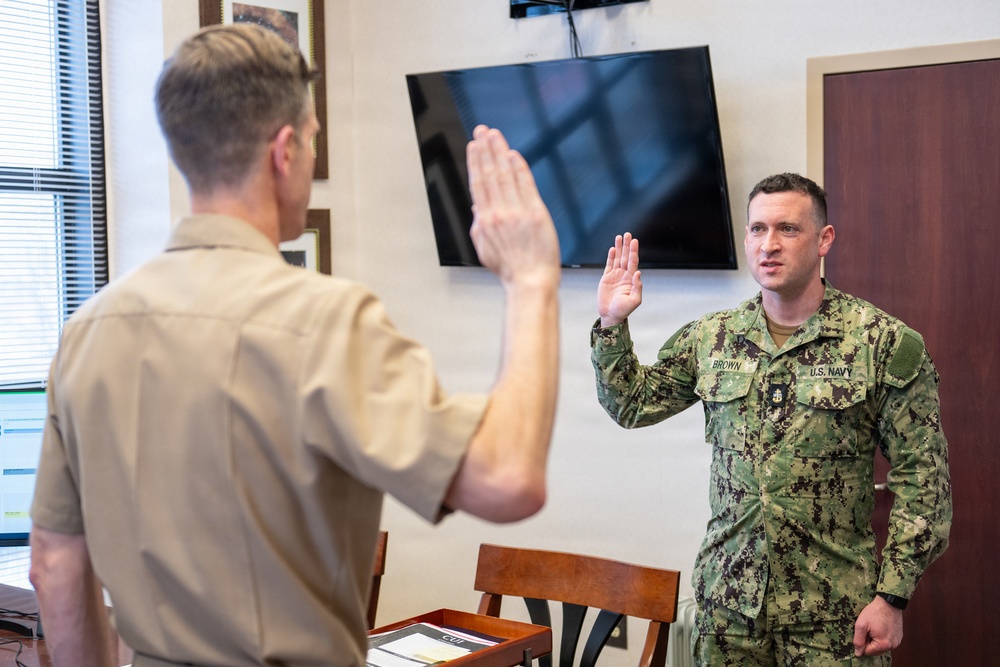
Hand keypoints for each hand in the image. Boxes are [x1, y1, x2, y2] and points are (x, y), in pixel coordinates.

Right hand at [466, 125, 559, 287]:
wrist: (530, 281)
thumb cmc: (510, 269)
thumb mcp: (485, 248)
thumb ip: (479, 224)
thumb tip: (476, 204)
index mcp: (484, 221)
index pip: (478, 184)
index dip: (475, 162)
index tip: (473, 146)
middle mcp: (498, 213)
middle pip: (489, 174)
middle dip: (484, 149)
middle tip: (481, 130)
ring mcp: (517, 212)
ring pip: (505, 175)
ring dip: (499, 152)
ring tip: (494, 134)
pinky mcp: (535, 214)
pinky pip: (525, 185)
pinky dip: (518, 168)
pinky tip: (513, 154)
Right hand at [597, 232, 642, 326]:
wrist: (611, 315)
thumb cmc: (623, 310)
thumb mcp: (635, 300)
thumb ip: (637, 286)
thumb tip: (638, 272)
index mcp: (631, 279)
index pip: (633, 262)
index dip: (634, 251)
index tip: (634, 241)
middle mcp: (624, 275)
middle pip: (626, 257)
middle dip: (627, 246)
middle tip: (628, 234)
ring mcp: (615, 275)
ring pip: (617, 258)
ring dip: (619, 248)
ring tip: (619, 237)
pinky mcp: (606, 278)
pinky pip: (609, 265)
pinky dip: (610, 257)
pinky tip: (613, 249)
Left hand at [853, 595, 903, 656]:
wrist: (889, 602)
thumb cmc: (874, 612)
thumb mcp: (861, 625)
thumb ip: (858, 640)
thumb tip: (858, 653)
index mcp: (883, 645)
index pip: (867, 652)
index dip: (862, 642)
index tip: (864, 631)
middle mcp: (893, 646)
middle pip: (875, 650)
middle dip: (869, 641)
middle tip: (869, 628)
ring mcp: (897, 642)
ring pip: (881, 646)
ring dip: (875, 639)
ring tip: (875, 627)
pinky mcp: (899, 637)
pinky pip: (887, 641)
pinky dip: (882, 636)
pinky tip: (881, 627)